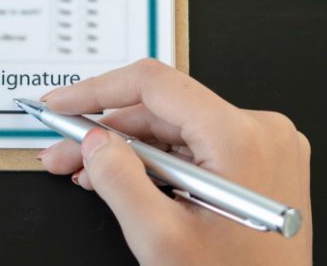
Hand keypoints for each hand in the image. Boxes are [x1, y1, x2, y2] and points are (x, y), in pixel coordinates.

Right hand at [38, 60, 311, 265]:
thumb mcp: (162, 240)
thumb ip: (119, 182)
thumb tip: (94, 142)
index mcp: (241, 137)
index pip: (155, 85)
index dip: (97, 92)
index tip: (61, 105)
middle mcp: (262, 131)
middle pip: (163, 111)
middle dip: (105, 132)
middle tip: (64, 152)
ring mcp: (266, 146)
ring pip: (177, 131)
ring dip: (127, 150)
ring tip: (86, 171)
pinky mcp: (261, 163)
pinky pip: (197, 148)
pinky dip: (158, 163)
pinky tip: (125, 178)